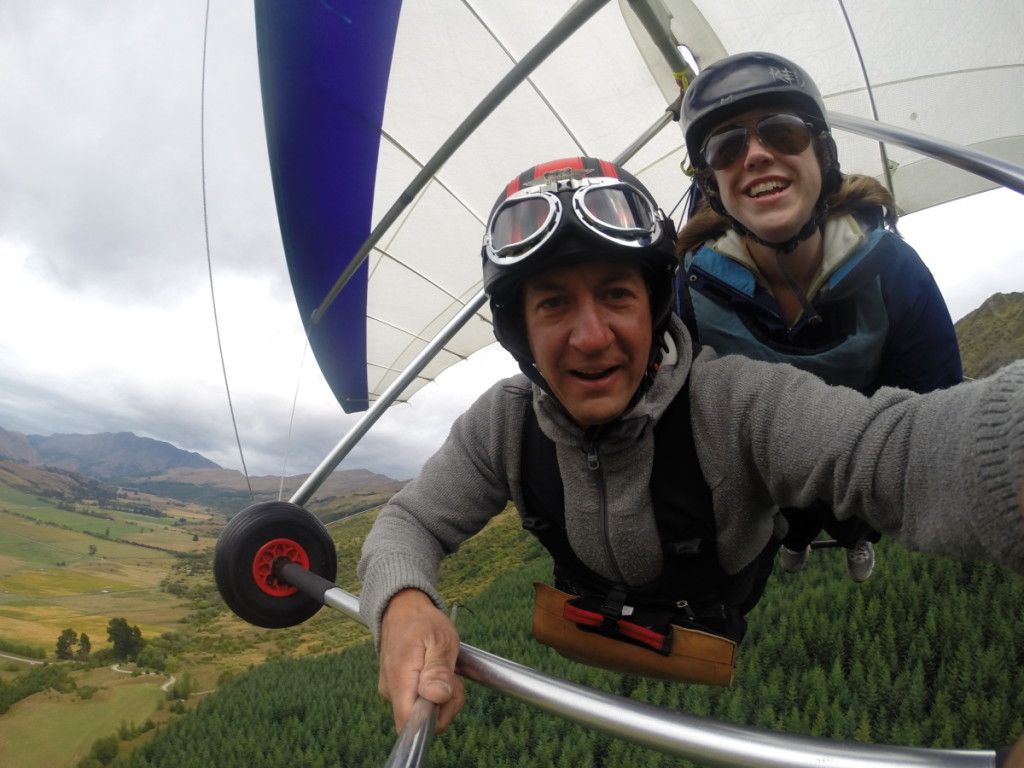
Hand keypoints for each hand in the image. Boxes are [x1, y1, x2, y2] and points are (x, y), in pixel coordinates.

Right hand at [378, 588, 463, 732]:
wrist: (403, 609)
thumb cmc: (423, 622)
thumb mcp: (440, 639)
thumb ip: (438, 669)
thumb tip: (437, 697)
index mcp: (400, 681)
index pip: (411, 724)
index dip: (434, 719)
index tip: (447, 695)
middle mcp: (392, 691)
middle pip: (422, 722)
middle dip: (445, 704)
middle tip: (452, 676)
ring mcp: (394, 691)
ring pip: (424, 713)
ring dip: (443, 696)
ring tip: (444, 668)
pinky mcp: (398, 689)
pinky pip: (420, 703)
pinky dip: (434, 692)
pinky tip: (436, 672)